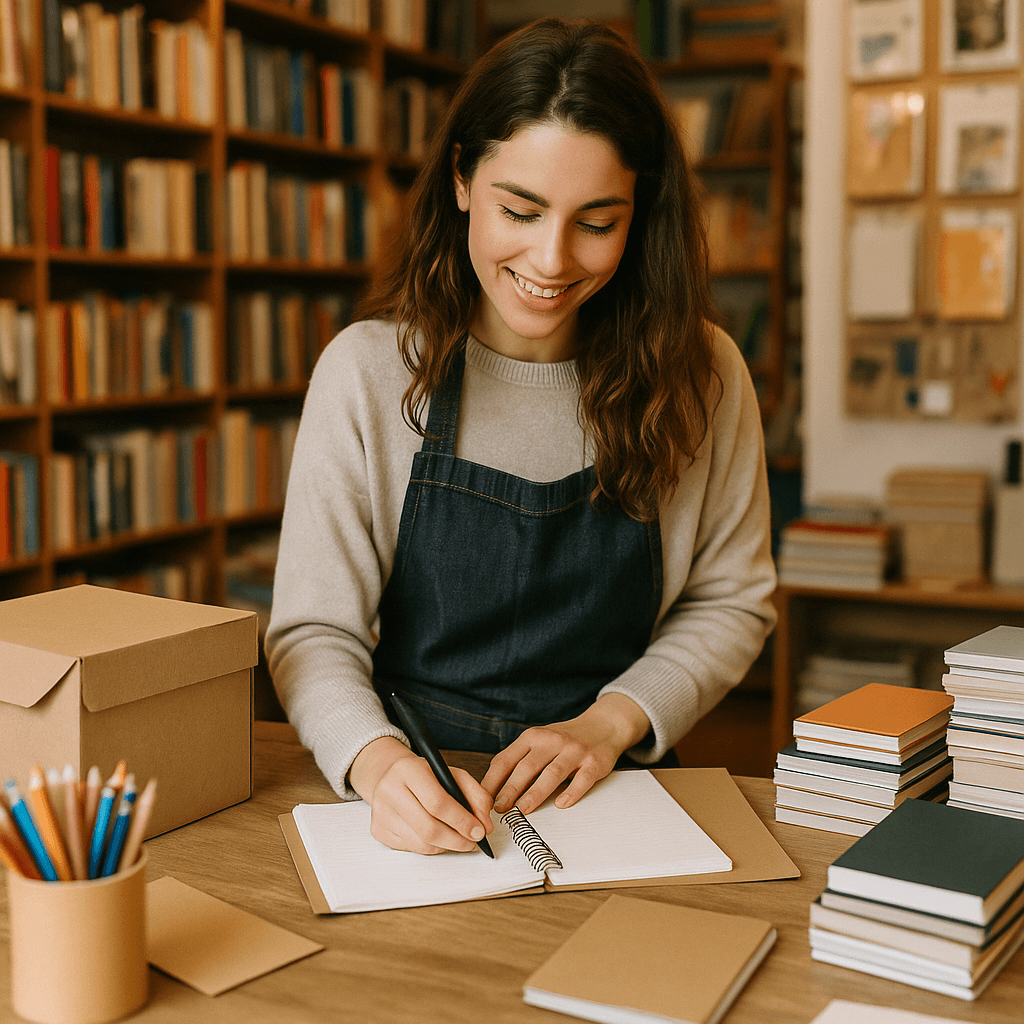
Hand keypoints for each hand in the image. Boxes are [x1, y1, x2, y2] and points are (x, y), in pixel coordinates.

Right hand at [349, 737, 493, 854]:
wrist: (390, 775)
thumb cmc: (425, 775)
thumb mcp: (453, 774)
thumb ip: (476, 795)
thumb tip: (485, 825)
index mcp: (409, 769)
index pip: (437, 802)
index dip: (461, 821)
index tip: (479, 831)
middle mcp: (390, 790)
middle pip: (428, 828)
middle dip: (457, 840)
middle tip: (473, 842)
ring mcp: (381, 812)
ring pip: (421, 843)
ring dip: (447, 846)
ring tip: (460, 840)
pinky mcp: (378, 830)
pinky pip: (411, 848)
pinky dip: (431, 847)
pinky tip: (439, 837)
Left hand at [480, 694, 649, 815]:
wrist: (604, 725)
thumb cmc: (565, 739)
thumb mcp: (538, 741)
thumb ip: (519, 760)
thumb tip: (492, 790)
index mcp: (533, 737)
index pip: (506, 759)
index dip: (492, 780)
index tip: (483, 799)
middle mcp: (552, 741)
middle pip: (527, 767)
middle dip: (510, 789)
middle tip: (499, 809)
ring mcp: (574, 751)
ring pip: (552, 773)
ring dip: (535, 794)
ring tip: (522, 810)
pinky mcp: (594, 762)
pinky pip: (582, 779)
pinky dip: (571, 792)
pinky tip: (561, 804)